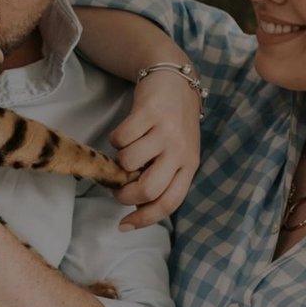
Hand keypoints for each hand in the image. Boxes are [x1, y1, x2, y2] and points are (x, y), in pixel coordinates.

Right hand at [109, 68, 199, 229]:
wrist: (175, 81)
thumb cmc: (173, 125)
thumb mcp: (178, 153)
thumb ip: (163, 177)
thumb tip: (135, 208)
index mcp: (190, 166)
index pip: (170, 202)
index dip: (145, 219)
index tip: (124, 225)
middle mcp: (180, 150)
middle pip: (148, 188)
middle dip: (124, 195)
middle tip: (117, 190)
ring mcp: (165, 130)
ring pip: (128, 162)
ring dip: (118, 161)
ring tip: (125, 152)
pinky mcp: (149, 112)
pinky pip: (120, 138)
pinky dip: (115, 139)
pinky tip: (125, 133)